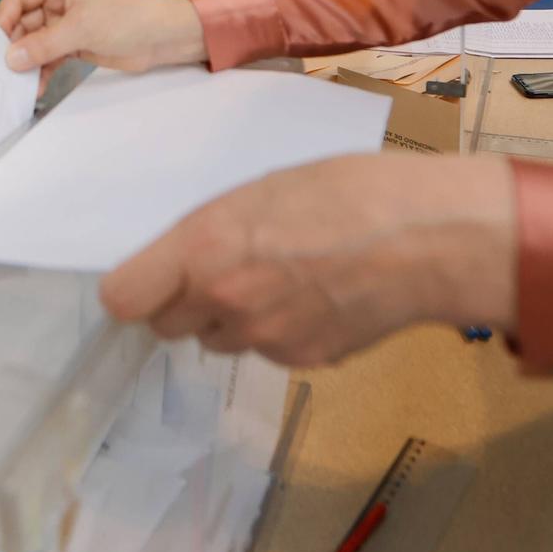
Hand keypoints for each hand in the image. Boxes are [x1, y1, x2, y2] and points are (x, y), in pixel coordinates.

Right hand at [0, 0, 207, 86]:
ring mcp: (64, 21)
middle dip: (13, 44)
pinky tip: (34, 87)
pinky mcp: (72, 42)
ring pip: (33, 41)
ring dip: (26, 61)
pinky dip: (41, 70)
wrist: (164, 38)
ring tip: (13, 83)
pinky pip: (47, 56)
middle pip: (23, 20)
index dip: (3, 17)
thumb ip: (43, 45)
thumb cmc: (126, 18)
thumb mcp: (82, 28)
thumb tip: (10, 60)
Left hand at [101, 153, 517, 365]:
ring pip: (219, 339)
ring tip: (283, 277)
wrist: (427, 238)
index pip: (124, 297)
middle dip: (185, 302)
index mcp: (205, 246)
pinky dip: (282, 331)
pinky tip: (318, 296)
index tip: (146, 280)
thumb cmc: (348, 191)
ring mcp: (263, 337)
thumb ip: (213, 232)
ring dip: (233, 318)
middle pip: (167, 326)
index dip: (133, 289)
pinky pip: (268, 351)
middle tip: (224, 270)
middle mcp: (223, 299)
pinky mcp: (301, 361)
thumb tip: (185, 261)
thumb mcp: (262, 190)